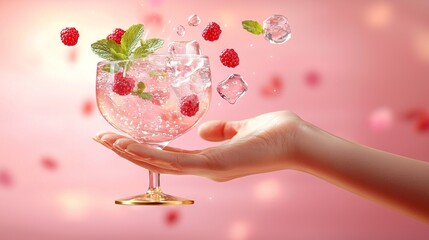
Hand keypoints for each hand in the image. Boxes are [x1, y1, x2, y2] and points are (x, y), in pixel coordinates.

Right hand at [93, 111, 302, 180]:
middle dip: (130, 152)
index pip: (171, 156)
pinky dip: (151, 154)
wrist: (297, 140)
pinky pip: (175, 160)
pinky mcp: (213, 165)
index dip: (146, 149)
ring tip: (108, 141)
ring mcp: (208, 169)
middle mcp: (205, 168)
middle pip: (159, 162)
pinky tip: (131, 145)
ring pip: (161, 163)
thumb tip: (203, 130)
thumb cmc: (274, 133)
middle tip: (103, 139)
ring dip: (132, 153)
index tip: (124, 139)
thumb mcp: (242, 128)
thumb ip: (222, 131)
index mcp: (211, 159)